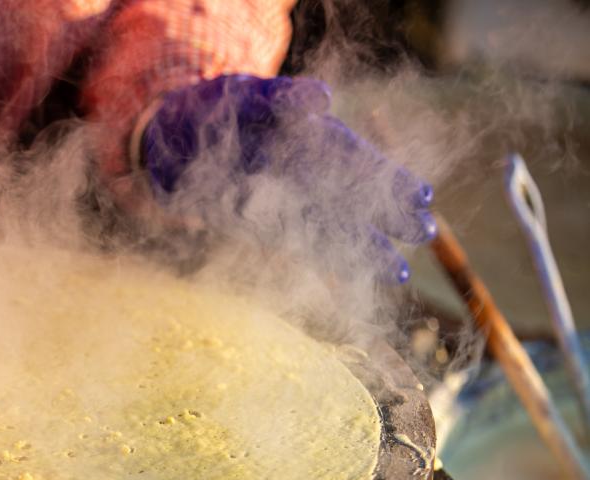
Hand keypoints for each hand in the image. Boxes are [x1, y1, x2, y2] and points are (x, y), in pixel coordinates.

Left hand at [141, 75, 435, 282]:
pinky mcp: (257, 226)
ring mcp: (282, 202)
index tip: (422, 194)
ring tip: (398, 272)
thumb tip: (323, 100)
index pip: (356, 160)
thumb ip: (281, 98)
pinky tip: (348, 273)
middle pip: (350, 198)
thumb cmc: (213, 110)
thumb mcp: (244, 95)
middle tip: (424, 234)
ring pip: (330, 228)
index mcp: (307, 139)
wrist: (167, 142)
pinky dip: (320, 257)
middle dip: (385, 217)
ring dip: (362, 248)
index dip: (388, 177)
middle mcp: (301, 174)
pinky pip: (295, 244)